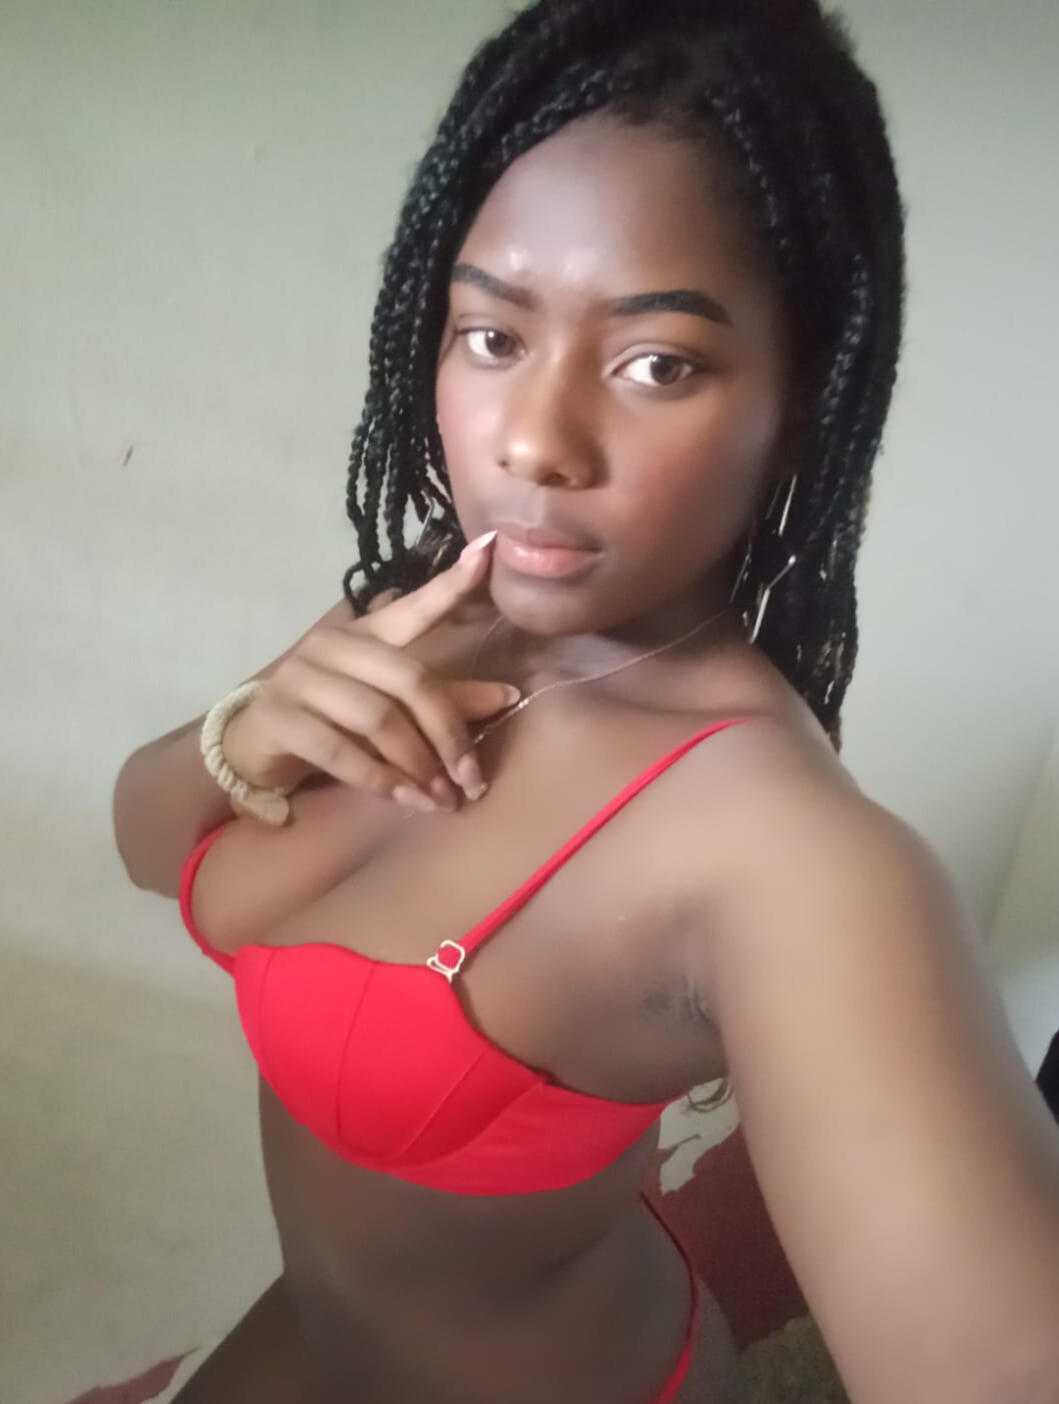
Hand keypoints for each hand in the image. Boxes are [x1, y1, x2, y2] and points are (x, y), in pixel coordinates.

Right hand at [222, 533, 513, 811]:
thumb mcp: (389, 706)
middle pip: (410, 679)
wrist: (253, 745)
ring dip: (417, 766)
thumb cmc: (330, 719)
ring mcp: (301, 678)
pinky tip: (405, 800)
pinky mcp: (280, 717)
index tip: (488, 552)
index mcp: (367, 633)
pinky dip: (380, 781)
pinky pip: (340, 751)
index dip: (450, 584)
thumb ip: (446, 699)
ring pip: (378, 719)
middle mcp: (334, 646)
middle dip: (448, 734)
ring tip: (442, 799)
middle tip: (471, 780)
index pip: (415, 607)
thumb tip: (510, 695)